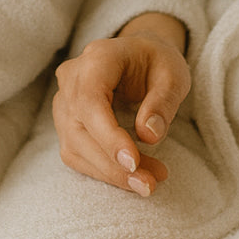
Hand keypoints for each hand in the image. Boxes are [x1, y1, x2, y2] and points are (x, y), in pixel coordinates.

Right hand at [53, 17, 190, 196]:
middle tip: (149, 183)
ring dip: (110, 172)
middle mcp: (73, 77)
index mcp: (98, 58)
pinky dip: (103, 170)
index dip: (108, 136)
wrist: (140, 55)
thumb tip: (148, 136)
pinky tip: (131, 176)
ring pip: (75, 146)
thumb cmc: (157, 61)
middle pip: (80, 128)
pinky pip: (76, 153)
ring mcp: (65, 100)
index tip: (134, 163)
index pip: (91, 101)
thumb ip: (163, 102)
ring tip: (147, 182)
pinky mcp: (66, 121)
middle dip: (113, 164)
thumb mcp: (173, 75)